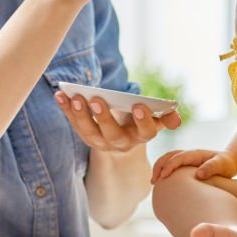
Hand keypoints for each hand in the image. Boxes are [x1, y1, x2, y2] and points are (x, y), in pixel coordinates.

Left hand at [54, 91, 180, 152]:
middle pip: (111, 133)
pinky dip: (65, 108)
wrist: (120, 137)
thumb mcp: (153, 119)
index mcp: (140, 136)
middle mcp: (119, 142)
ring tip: (75, 96)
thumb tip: (176, 118)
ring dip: (80, 114)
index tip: (139, 105)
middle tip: (97, 99)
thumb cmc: (138, 121)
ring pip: (88, 131)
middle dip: (104, 117)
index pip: (145, 132)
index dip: (143, 120)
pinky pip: (73, 122)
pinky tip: (60, 94)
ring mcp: (99, 141)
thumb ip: (164, 117)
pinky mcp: (84, 134)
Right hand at [150, 149, 236, 183]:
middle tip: (154, 181)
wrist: (229, 163)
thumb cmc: (226, 165)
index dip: (169, 165)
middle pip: (169, 155)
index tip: (163, 177)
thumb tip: (198, 174)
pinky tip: (161, 183)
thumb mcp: (222, 165)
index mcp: (196, 154)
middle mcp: (189, 154)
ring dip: (159, 168)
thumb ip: (211, 168)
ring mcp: (186, 159)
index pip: (178, 157)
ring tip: (154, 182)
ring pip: (168, 159)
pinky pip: (172, 165)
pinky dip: (163, 171)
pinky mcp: (186, 165)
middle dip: (159, 166)